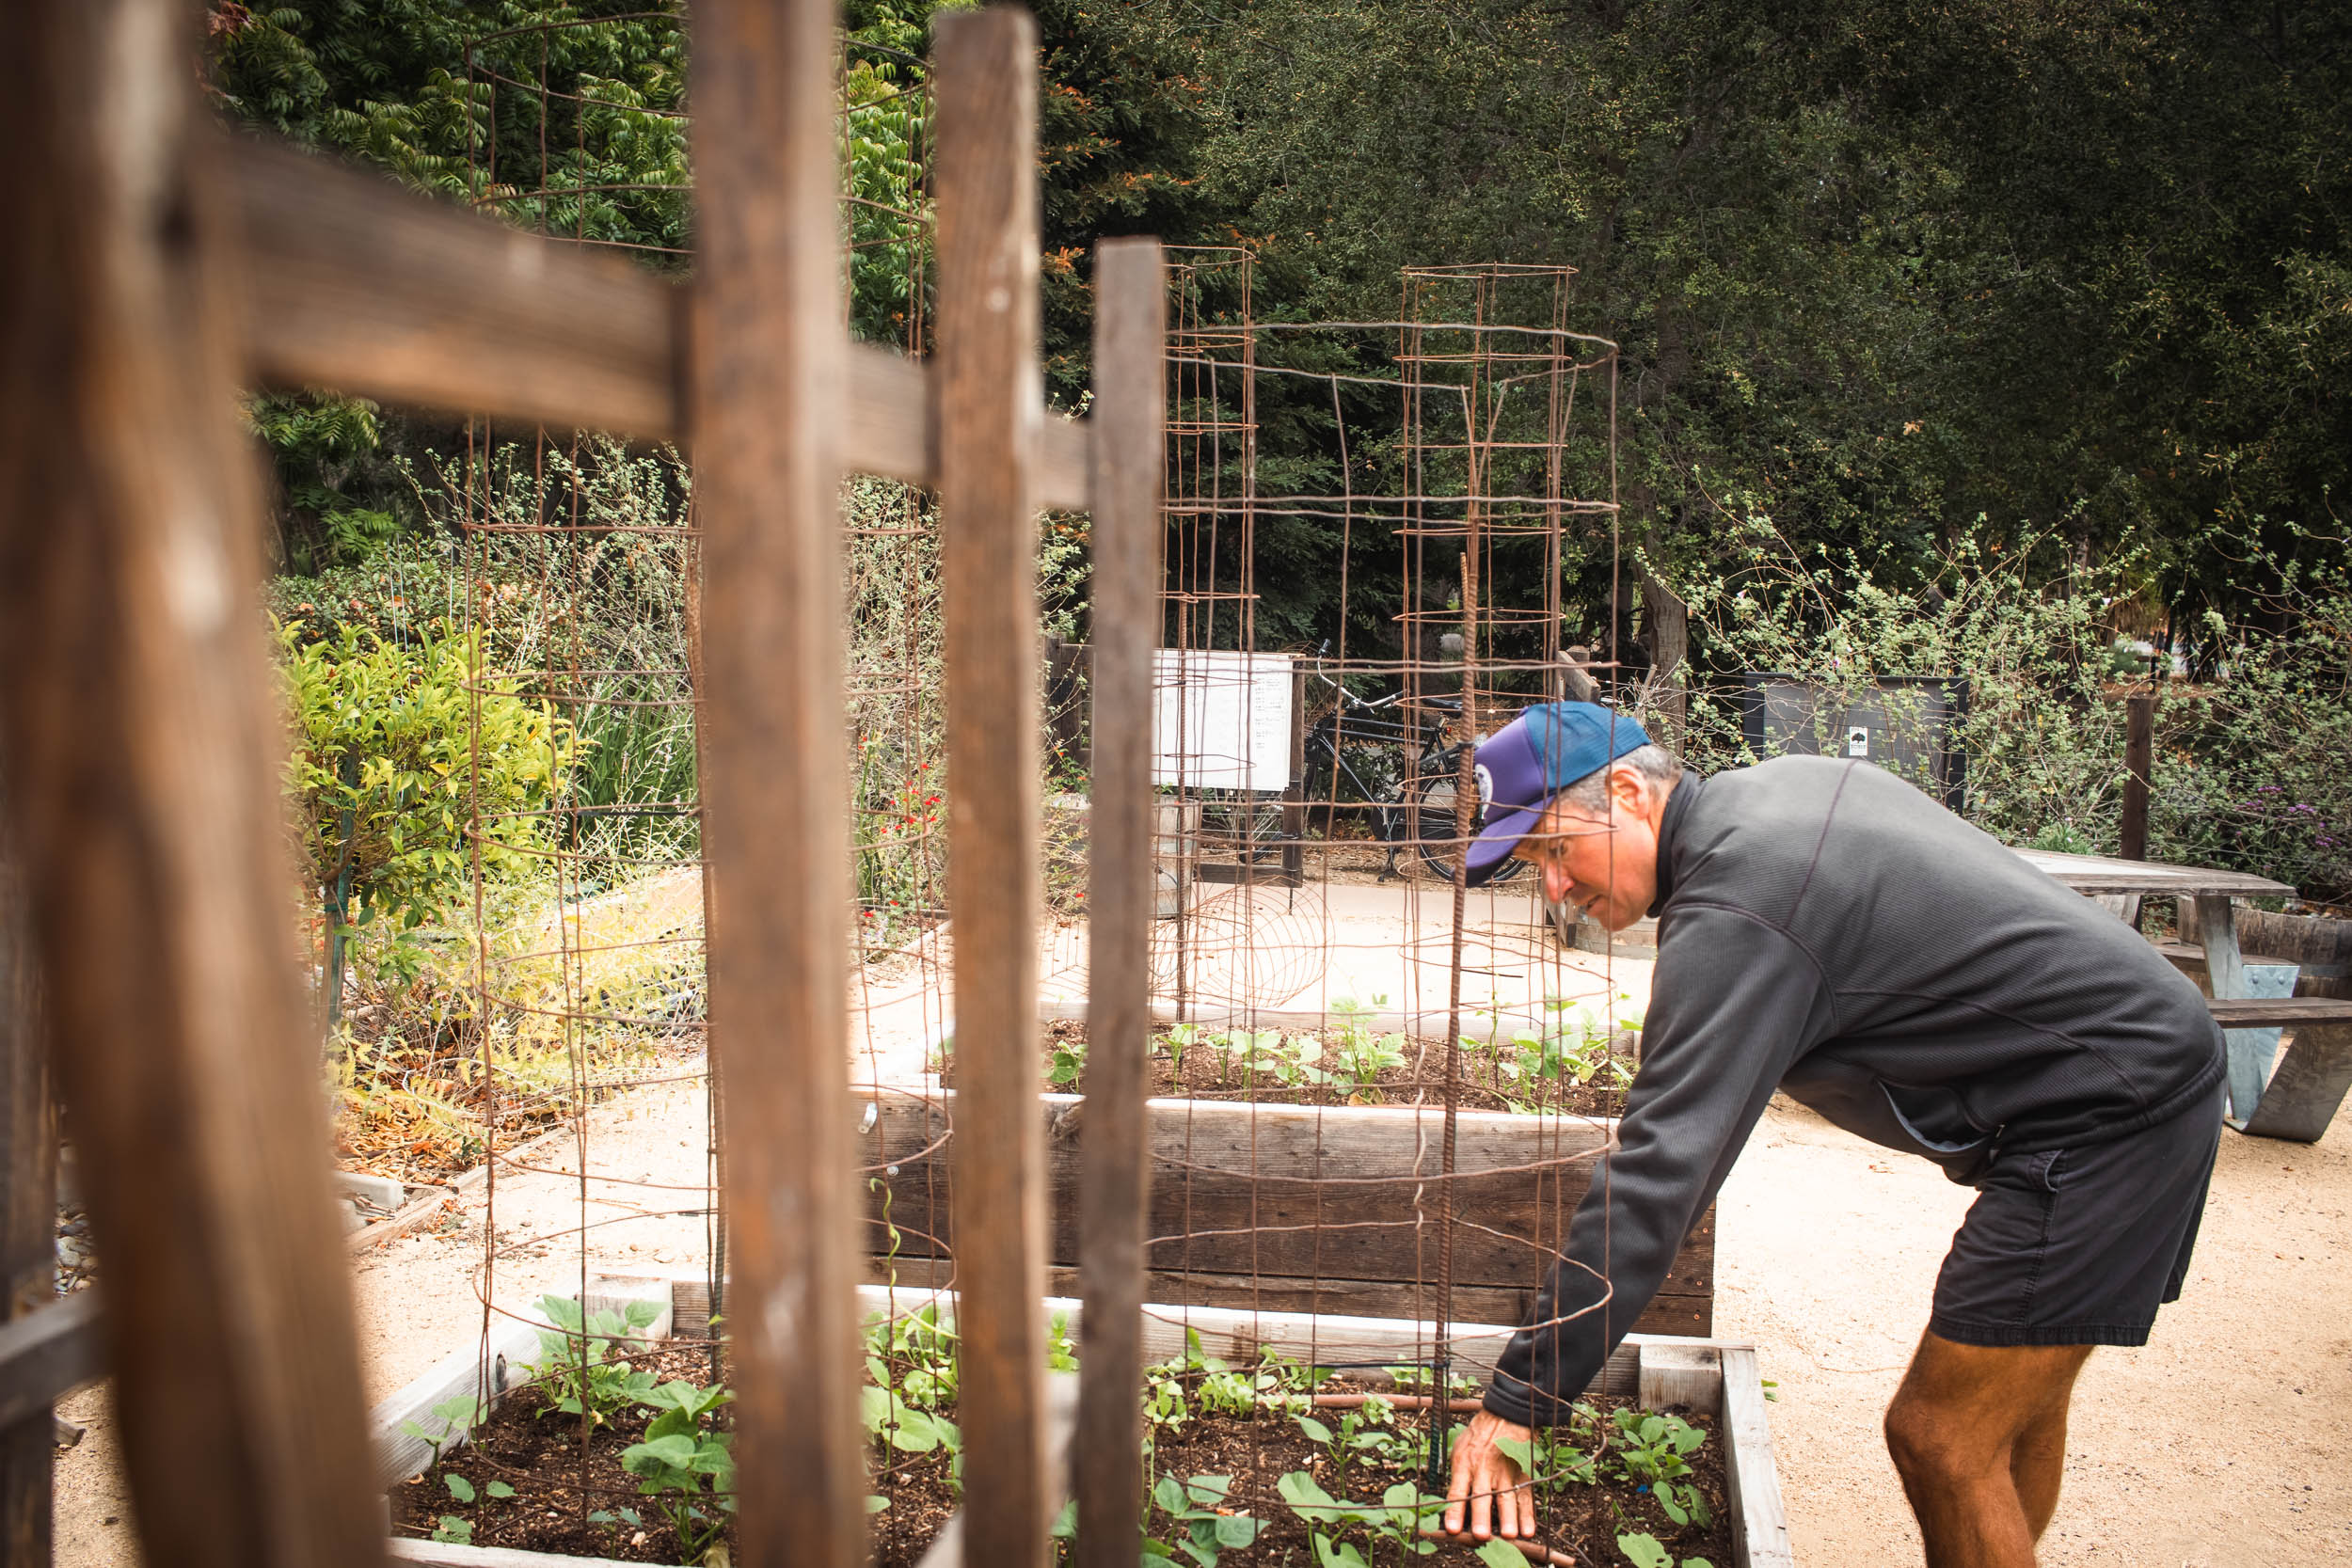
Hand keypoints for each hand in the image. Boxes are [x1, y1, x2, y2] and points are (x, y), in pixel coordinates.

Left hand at [1443, 1408, 1533, 1539]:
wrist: (1506, 1412)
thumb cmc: (1479, 1432)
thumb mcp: (1459, 1447)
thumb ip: (1457, 1473)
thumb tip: (1451, 1500)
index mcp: (1464, 1463)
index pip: (1458, 1491)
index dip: (1455, 1511)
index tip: (1452, 1529)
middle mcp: (1483, 1468)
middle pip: (1482, 1496)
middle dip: (1481, 1516)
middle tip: (1481, 1535)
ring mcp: (1504, 1470)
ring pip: (1505, 1497)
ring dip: (1507, 1519)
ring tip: (1508, 1536)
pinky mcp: (1521, 1471)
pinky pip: (1524, 1495)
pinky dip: (1527, 1514)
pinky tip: (1528, 1530)